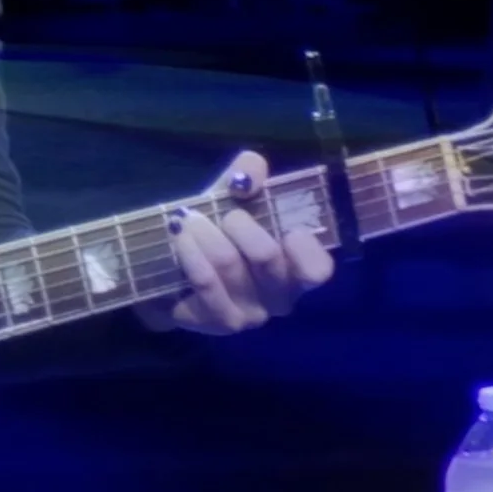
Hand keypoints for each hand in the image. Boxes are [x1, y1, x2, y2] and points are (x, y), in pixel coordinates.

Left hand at [133, 151, 335, 335]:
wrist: (174, 272)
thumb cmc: (218, 232)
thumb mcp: (234, 199)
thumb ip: (247, 177)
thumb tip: (250, 169)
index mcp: (295, 268)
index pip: (317, 270)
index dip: (306, 249)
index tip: (289, 228)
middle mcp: (279, 297)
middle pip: (267, 258)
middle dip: (241, 225)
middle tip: (225, 215)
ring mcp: (250, 314)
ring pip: (230, 266)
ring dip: (206, 235)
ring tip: (188, 220)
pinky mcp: (217, 322)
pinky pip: (205, 283)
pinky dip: (191, 254)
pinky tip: (178, 237)